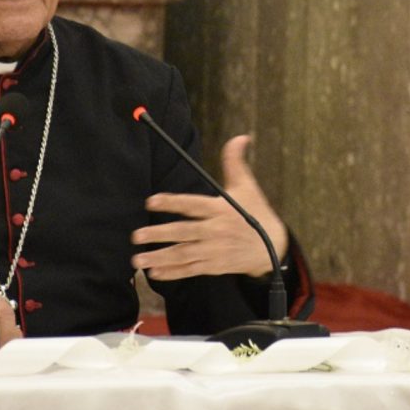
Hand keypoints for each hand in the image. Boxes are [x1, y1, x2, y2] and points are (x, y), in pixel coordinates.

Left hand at [130, 135, 287, 279]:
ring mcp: (214, 251)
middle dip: (159, 234)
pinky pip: (190, 270)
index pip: (192, 205)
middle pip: (184, 232)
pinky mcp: (214, 266)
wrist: (273, 248)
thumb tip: (240, 137)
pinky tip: (154, 272)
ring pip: (184, 254)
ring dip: (160, 258)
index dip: (172, 202)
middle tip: (136, 236)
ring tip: (138, 260)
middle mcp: (215, 231)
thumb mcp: (247, 187)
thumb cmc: (256, 214)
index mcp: (220, 210)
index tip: (151, 201)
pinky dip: (173, 272)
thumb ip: (235, 162)